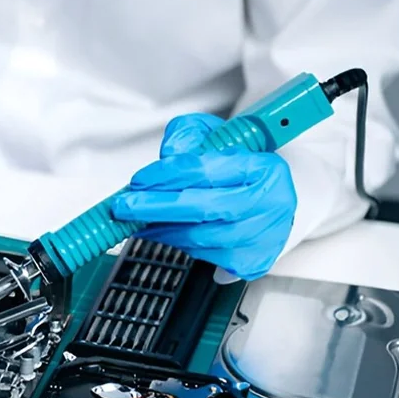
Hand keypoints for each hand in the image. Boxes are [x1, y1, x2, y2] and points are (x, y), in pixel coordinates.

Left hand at [110, 113, 297, 280]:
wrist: (275, 199)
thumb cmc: (241, 168)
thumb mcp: (217, 138)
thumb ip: (188, 135)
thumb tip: (167, 155)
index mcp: (263, 167)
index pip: (204, 170)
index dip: (164, 176)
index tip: (138, 181)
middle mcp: (268, 204)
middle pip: (200, 209)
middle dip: (154, 208)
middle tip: (123, 208)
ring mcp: (262, 236)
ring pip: (198, 237)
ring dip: (161, 230)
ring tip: (139, 221)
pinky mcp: (252, 262)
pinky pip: (203, 256)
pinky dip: (179, 244)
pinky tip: (166, 233)